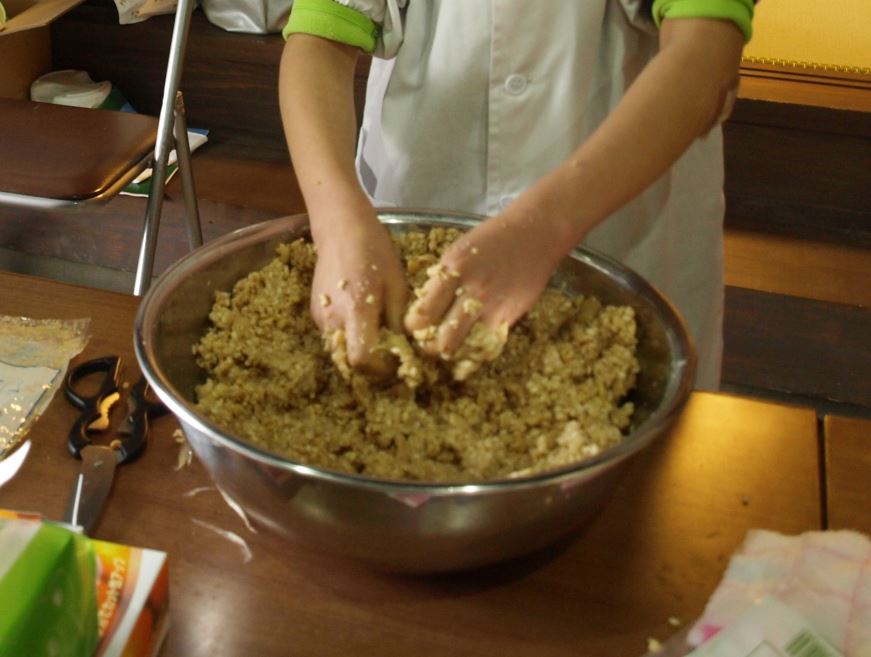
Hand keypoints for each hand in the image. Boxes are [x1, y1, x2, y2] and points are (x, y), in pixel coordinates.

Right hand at [310, 207, 408, 373]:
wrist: (340, 229)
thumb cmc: (375, 252)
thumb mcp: (397, 286)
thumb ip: (398, 321)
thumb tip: (403, 348)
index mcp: (356, 309)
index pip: (361, 359)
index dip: (380, 367)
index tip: (395, 359)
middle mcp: (332, 318)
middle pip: (348, 362)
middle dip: (370, 365)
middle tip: (388, 353)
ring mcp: (320, 317)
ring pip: (338, 353)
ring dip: (357, 353)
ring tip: (377, 338)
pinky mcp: (314, 314)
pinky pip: (332, 339)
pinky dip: (348, 341)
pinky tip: (363, 325)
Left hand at [404, 207, 567, 356]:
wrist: (533, 235)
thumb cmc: (491, 241)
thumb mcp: (457, 251)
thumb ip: (441, 279)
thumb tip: (424, 306)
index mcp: (452, 271)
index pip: (422, 314)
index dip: (413, 326)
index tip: (413, 326)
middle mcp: (472, 292)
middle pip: (442, 339)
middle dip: (430, 348)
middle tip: (428, 344)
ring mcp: (493, 308)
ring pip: (465, 348)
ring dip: (453, 352)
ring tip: (448, 347)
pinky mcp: (510, 318)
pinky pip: (487, 345)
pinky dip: (476, 350)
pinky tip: (470, 345)